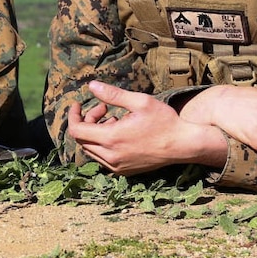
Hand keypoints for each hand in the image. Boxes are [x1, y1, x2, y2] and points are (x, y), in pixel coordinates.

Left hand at [66, 81, 225, 174]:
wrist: (183, 145)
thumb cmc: (164, 121)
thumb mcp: (139, 102)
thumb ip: (113, 94)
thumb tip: (91, 86)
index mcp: (111, 139)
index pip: (76, 130)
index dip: (73, 115)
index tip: (78, 104)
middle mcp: (110, 156)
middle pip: (81, 139)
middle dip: (87, 121)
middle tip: (103, 109)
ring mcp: (116, 166)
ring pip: (90, 149)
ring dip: (95, 133)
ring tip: (114, 119)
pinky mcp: (123, 171)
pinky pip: (102, 158)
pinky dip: (103, 144)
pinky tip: (119, 133)